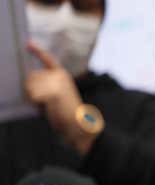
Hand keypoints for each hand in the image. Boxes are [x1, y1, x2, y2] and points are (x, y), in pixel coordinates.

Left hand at [24, 41, 95, 155]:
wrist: (79, 123)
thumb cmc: (67, 111)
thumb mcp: (57, 94)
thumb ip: (45, 86)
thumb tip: (29, 83)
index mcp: (62, 75)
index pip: (48, 59)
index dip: (38, 51)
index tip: (29, 43)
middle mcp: (60, 75)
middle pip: (31, 77)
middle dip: (32, 89)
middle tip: (45, 101)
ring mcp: (57, 82)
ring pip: (30, 85)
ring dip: (33, 97)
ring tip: (46, 105)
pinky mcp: (54, 92)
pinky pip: (34, 94)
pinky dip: (36, 102)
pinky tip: (45, 106)